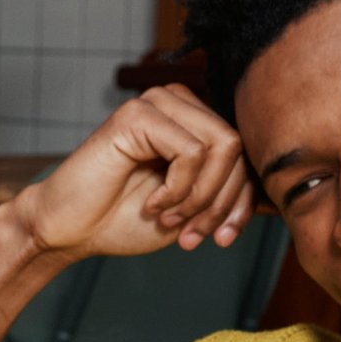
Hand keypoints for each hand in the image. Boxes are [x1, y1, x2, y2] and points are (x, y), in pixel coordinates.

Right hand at [11, 84, 256, 263]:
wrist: (68, 231)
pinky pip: (191, 152)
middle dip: (222, 202)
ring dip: (201, 197)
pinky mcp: (138, 115)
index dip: (242, 201)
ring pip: (222, 146)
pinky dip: (178, 190)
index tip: (221, 239)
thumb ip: (226, 192)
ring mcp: (157, 103)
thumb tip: (272, 194)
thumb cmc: (120, 220)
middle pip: (238, 147)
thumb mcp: (191, 210)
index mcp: (193, 121)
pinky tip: (153, 205)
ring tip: (171, 220)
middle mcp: (178, 103)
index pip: (244, 152)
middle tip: (193, 236)